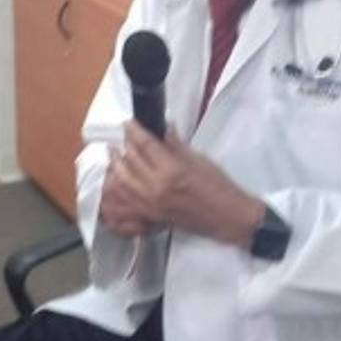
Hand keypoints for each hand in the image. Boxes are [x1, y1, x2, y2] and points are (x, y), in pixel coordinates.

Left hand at [101, 121, 265, 246]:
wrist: (226, 217)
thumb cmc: (218, 187)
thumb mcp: (199, 159)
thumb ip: (176, 144)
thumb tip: (164, 128)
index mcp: (171, 169)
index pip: (145, 144)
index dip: (134, 131)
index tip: (128, 123)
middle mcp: (156, 187)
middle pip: (130, 161)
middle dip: (124, 145)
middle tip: (123, 136)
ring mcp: (150, 204)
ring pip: (122, 182)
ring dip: (115, 166)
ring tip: (113, 155)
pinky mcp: (150, 216)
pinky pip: (126, 202)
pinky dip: (119, 190)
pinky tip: (117, 181)